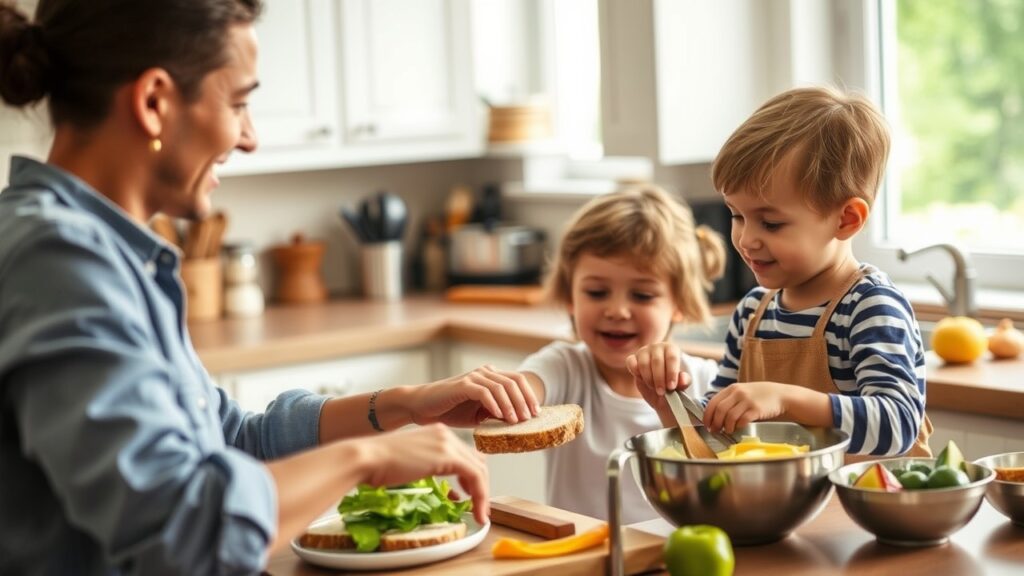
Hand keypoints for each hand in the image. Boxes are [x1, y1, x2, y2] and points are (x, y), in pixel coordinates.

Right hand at [359, 424, 489, 523]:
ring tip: (480, 513)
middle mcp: (446, 435)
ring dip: (483, 494)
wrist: (367, 458)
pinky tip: (476, 511)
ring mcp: (448, 443)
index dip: (473, 477)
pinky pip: (475, 477)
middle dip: (481, 486)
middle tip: (479, 507)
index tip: (471, 495)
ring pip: (480, 469)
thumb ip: (433, 472)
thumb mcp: (412, 465)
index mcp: (437, 433)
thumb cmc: (379, 465)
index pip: (466, 455)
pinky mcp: (448, 456)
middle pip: (477, 460)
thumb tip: (451, 492)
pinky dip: (480, 495)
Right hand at [406, 366, 538, 427]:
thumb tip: (517, 422)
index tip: (536, 414)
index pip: (518, 381)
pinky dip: (495, 404)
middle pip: (514, 381)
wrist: (423, 407)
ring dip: (511, 404)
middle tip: (529, 419)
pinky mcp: (463, 384)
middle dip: (525, 400)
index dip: (530, 396)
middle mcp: (484, 372)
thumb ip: (496, 413)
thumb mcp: (479, 414)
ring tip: (516, 421)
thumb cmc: (451, 411)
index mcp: (491, 377)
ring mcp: (474, 376)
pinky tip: (499, 417)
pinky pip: (485, 392)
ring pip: (501, 386)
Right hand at [626, 343, 692, 424]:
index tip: (671, 387)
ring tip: (654, 387)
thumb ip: (684, 381)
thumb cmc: (671, 384)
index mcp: (671, 349)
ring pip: (644, 364)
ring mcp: (643, 352)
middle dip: (659, 379)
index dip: (671, 373)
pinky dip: (635, 372)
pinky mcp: (632, 359)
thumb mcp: (680, 386)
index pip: (672, 358)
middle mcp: (657, 347)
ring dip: (648, 378)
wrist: (659, 391)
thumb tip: (683, 379)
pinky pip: (631, 362)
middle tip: (662, 391)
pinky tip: (641, 379)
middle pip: (657, 361)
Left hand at [702, 382, 786, 433]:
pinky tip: (739, 427)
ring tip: (728, 430)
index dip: (707, 415)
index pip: (713, 402)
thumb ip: (729, 399)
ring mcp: (748, 401)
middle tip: (715, 430)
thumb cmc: (759, 395)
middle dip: (715, 423)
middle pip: (720, 410)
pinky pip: (742, 420)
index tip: (706, 424)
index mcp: (732, 388)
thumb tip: (714, 415)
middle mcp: (738, 393)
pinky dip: (738, 426)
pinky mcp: (756, 409)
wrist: (780, 395)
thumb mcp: (742, 392)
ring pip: (730, 416)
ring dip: (727, 426)